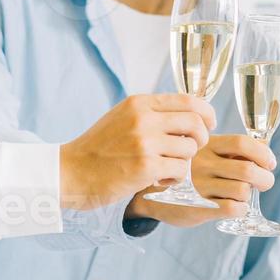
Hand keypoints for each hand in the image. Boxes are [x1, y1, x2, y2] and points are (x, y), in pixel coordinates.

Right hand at [58, 93, 215, 210]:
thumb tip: (190, 112)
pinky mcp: (145, 167)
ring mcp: (144, 142)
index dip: (206, 113)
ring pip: (190, 149)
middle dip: (201, 138)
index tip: (209, 125)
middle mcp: (143, 118)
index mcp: (139, 103)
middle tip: (192, 149)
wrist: (70, 172)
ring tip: (166, 167)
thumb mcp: (122, 117)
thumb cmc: (98, 148)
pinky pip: (180, 170)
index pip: (189, 100)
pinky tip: (159, 180)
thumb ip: (151, 113)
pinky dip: (174, 178)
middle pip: (196, 123)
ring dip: (184, 162)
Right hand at [127, 134, 277, 227]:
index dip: (263, 153)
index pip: (242, 144)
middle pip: (247, 169)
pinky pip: (232, 209)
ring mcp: (200, 187)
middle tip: (266, 182)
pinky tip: (235, 207)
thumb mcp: (199, 151)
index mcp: (207, 146)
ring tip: (242, 195)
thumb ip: (226, 150)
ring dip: (249, 194)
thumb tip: (264, 150)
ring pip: (242, 190)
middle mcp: (204, 164)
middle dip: (265, 178)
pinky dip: (241, 209)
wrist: (146, 194)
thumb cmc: (183, 172)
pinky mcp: (197, 207)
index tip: (270, 162)